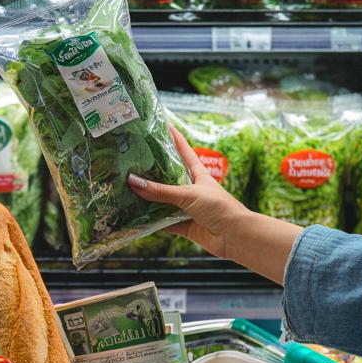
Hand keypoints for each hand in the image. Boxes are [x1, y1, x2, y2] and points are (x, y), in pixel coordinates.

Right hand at [127, 126, 248, 259]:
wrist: (234, 236)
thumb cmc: (218, 207)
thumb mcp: (188, 194)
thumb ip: (161, 191)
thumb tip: (133, 182)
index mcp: (197, 174)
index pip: (184, 151)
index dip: (174, 138)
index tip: (162, 126)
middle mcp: (191, 189)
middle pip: (168, 177)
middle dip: (152, 171)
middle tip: (131, 162)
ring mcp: (187, 207)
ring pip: (163, 201)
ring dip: (148, 198)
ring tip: (127, 189)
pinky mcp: (184, 225)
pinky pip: (163, 222)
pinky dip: (151, 221)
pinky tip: (135, 217)